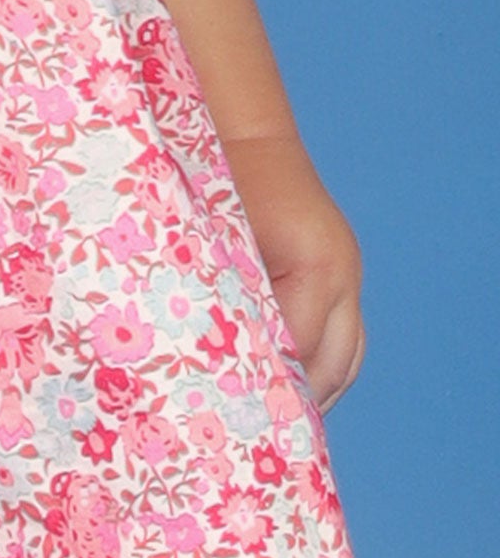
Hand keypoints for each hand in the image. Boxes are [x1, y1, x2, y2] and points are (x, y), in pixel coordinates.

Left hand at [220, 133, 366, 415]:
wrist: (244, 131)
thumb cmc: (219, 175)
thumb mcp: (214, 238)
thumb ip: (221, 296)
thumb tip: (209, 360)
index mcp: (315, 266)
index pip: (297, 349)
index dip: (266, 382)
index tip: (234, 409)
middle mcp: (343, 275)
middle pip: (331, 365)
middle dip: (295, 398)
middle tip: (252, 426)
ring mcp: (349, 275)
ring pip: (346, 358)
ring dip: (314, 389)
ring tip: (273, 417)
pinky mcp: (343, 273)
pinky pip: (345, 338)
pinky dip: (323, 365)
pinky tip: (291, 385)